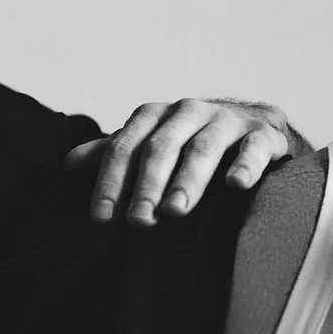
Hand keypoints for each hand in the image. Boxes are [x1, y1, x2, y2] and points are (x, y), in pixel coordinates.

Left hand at [64, 99, 305, 224]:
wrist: (258, 127)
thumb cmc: (193, 141)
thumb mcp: (152, 144)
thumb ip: (115, 154)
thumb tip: (67, 164)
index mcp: (156, 116)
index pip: (125, 147)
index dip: (110, 181)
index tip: (100, 218)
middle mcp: (189, 111)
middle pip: (162, 147)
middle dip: (147, 185)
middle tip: (138, 222)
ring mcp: (228, 119)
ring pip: (204, 147)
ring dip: (188, 179)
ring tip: (176, 210)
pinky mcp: (265, 132)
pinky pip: (255, 146)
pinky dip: (246, 164)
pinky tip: (236, 185)